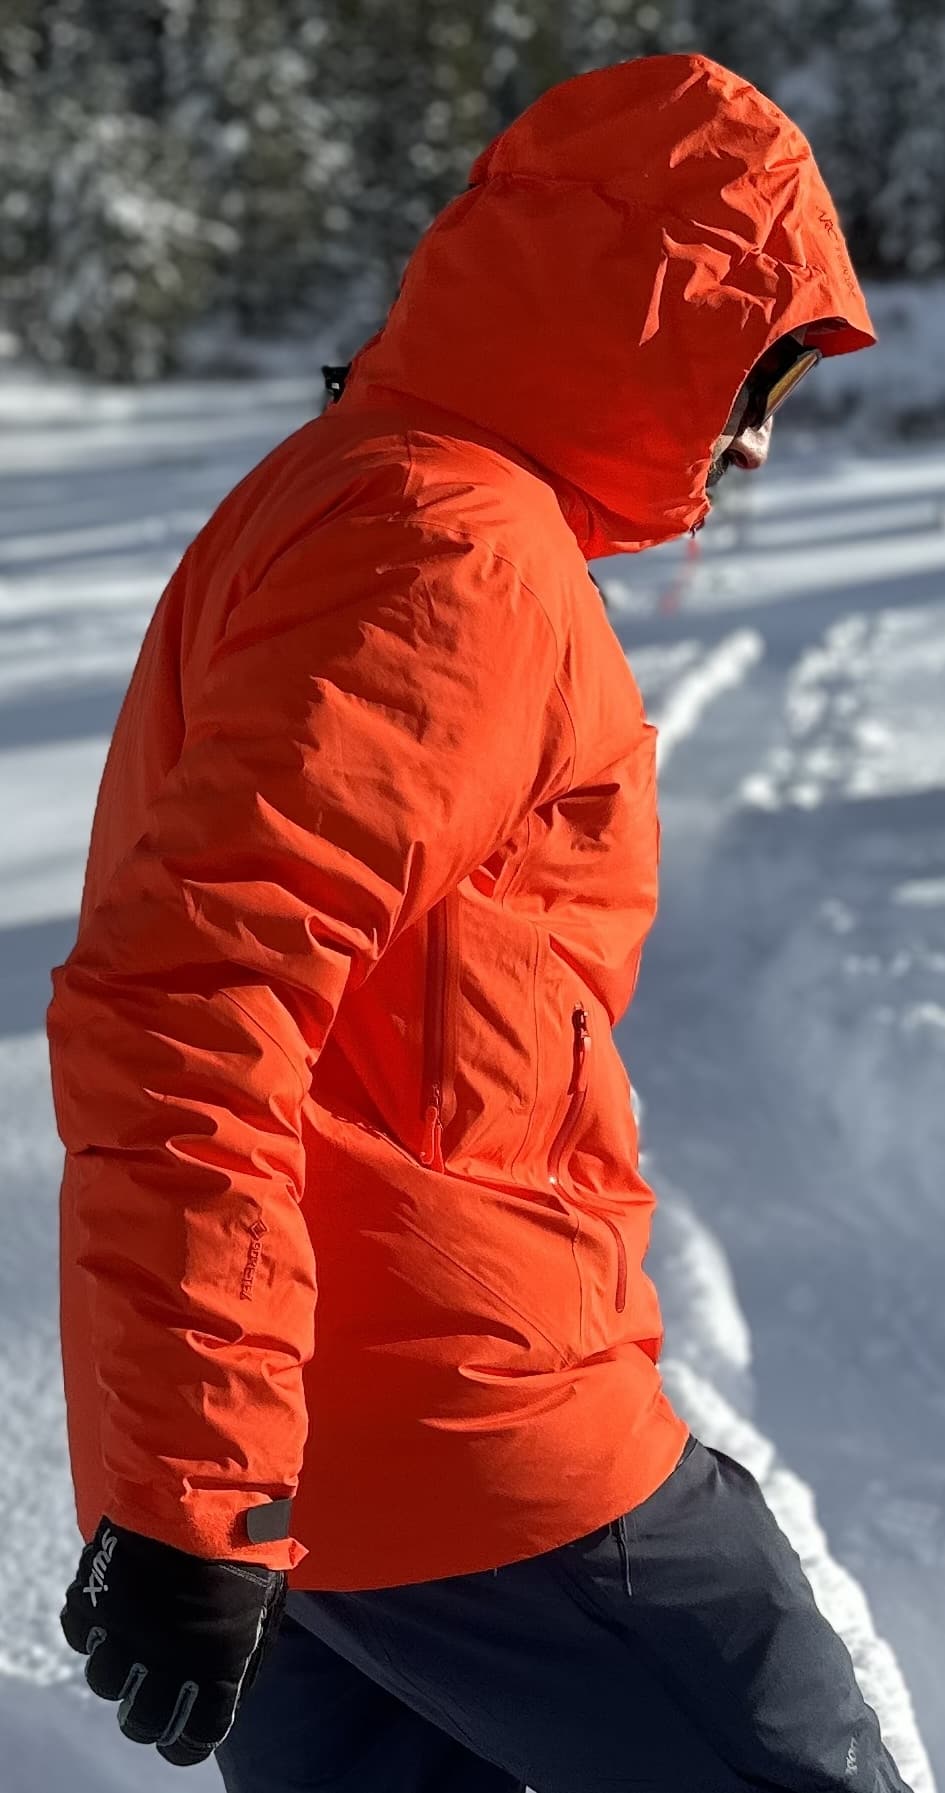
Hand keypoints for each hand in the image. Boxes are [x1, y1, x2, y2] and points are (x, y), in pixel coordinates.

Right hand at [60, 1515, 286, 1766]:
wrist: (203, 1490)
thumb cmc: (246, 1544)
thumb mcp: (265, 1603)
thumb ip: (246, 1651)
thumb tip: (232, 1683)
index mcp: (212, 1668)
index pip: (193, 1737)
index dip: (190, 1739)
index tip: (188, 1728)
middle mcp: (162, 1661)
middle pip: (142, 1721)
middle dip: (149, 1715)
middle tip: (154, 1695)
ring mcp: (123, 1629)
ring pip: (105, 1680)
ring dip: (119, 1668)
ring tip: (134, 1645)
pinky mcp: (96, 1596)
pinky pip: (79, 1629)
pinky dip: (91, 1625)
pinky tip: (112, 1611)